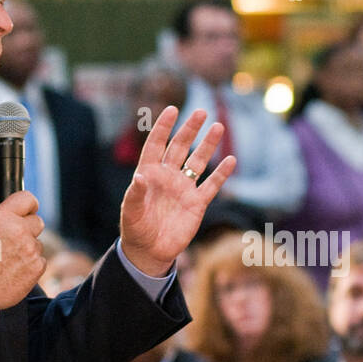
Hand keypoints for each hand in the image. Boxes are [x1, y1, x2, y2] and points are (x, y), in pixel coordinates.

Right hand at [0, 189, 44, 308]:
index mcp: (3, 217)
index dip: (28, 204)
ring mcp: (31, 249)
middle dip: (27, 228)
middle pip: (37, 221)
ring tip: (8, 259)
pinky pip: (40, 260)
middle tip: (11, 240)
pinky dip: (31, 264)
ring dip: (28, 248)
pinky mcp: (37, 266)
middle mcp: (20, 230)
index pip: (28, 198)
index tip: (25, 211)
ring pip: (38, 242)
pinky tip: (15, 269)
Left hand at [119, 107, 236, 276]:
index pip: (157, 145)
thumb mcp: (130, 212)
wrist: (150, 252)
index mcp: (149, 174)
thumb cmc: (135, 229)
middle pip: (180, 147)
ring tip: (218, 127)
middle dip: (190, 130)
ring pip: (198, 162)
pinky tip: (232, 161)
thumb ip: (134, 194)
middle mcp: (168, 177)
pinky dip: (222, 174)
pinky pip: (211, 185)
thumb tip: (138, 176)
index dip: (163, 128)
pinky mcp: (197, 204)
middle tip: (201, 112)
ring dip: (208, 145)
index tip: (172, 110)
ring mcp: (184, 189)